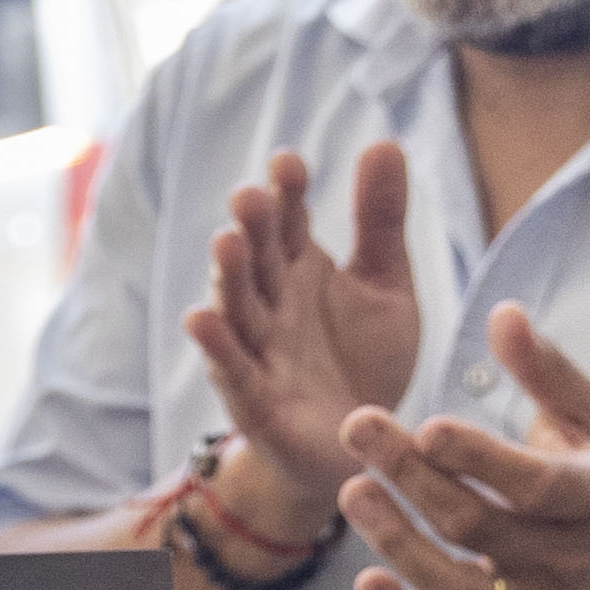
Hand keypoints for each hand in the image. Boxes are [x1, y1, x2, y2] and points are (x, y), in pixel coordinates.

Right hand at [182, 141, 421, 500]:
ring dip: (228, 276)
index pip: (290, 221)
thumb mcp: (386, 286)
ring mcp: (259, 350)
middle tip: (250, 195)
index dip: (287, 193)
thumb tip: (385, 140)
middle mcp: (273, 304)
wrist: (358, 449)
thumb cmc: (365, 362)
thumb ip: (380, 221)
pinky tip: (202, 318)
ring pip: (237, 307)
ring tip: (226, 243)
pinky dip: (217, 346)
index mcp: (302, 270)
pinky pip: (233, 370)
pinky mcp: (255, 400)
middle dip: (251, 227)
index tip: (291, 163)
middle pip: (257, 258)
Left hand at [337, 302, 589, 589]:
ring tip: (353, 493)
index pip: (535, 485)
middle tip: (358, 427)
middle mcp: (568, 558)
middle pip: (477, 525)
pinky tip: (365, 583)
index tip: (427, 425)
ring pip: (458, 589)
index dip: (480, 459)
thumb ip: (549, 370)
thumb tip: (503, 313)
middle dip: (411, 476)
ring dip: (398, 545)